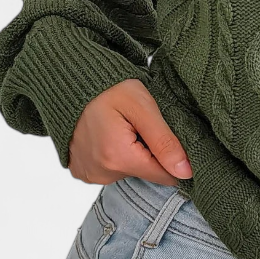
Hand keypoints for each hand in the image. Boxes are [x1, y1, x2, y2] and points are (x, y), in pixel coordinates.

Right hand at [68, 79, 192, 186]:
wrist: (74, 82)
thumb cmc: (110, 89)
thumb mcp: (143, 108)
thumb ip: (165, 142)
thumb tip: (185, 172)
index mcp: (118, 158)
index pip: (164, 176)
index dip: (172, 157)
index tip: (165, 136)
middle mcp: (101, 173)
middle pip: (145, 173)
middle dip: (149, 153)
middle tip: (138, 126)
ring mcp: (89, 174)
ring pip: (129, 172)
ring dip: (132, 154)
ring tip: (122, 128)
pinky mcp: (82, 171)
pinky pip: (110, 170)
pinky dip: (115, 156)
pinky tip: (109, 136)